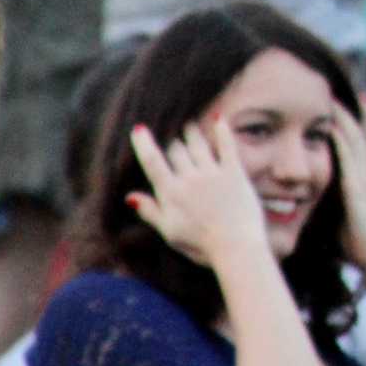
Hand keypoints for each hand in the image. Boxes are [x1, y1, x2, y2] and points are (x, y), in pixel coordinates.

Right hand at [127, 121, 266, 268]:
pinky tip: (219, 119)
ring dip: (192, 131)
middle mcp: (190, 179)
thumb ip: (150, 211)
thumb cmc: (200, 244)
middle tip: (170, 128)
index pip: (153, 162)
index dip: (144, 144)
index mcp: (171, 193)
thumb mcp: (169, 232)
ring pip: (198, 144)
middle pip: (176, 150)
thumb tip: (130, 197)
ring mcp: (213, 173)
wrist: (235, 246)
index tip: (139, 129)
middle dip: (171, 139)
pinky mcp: (234, 172)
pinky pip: (227, 146)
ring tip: (189, 122)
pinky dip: (222, 131)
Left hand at [328, 100, 365, 268]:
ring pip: (356, 138)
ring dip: (344, 118)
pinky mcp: (358, 187)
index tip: (359, 100)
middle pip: (365, 132)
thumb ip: (335, 201)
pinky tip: (331, 125)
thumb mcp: (345, 215)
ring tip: (330, 98)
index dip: (365, 120)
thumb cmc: (358, 243)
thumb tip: (311, 200)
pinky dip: (341, 138)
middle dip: (353, 111)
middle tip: (341, 89)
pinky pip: (349, 156)